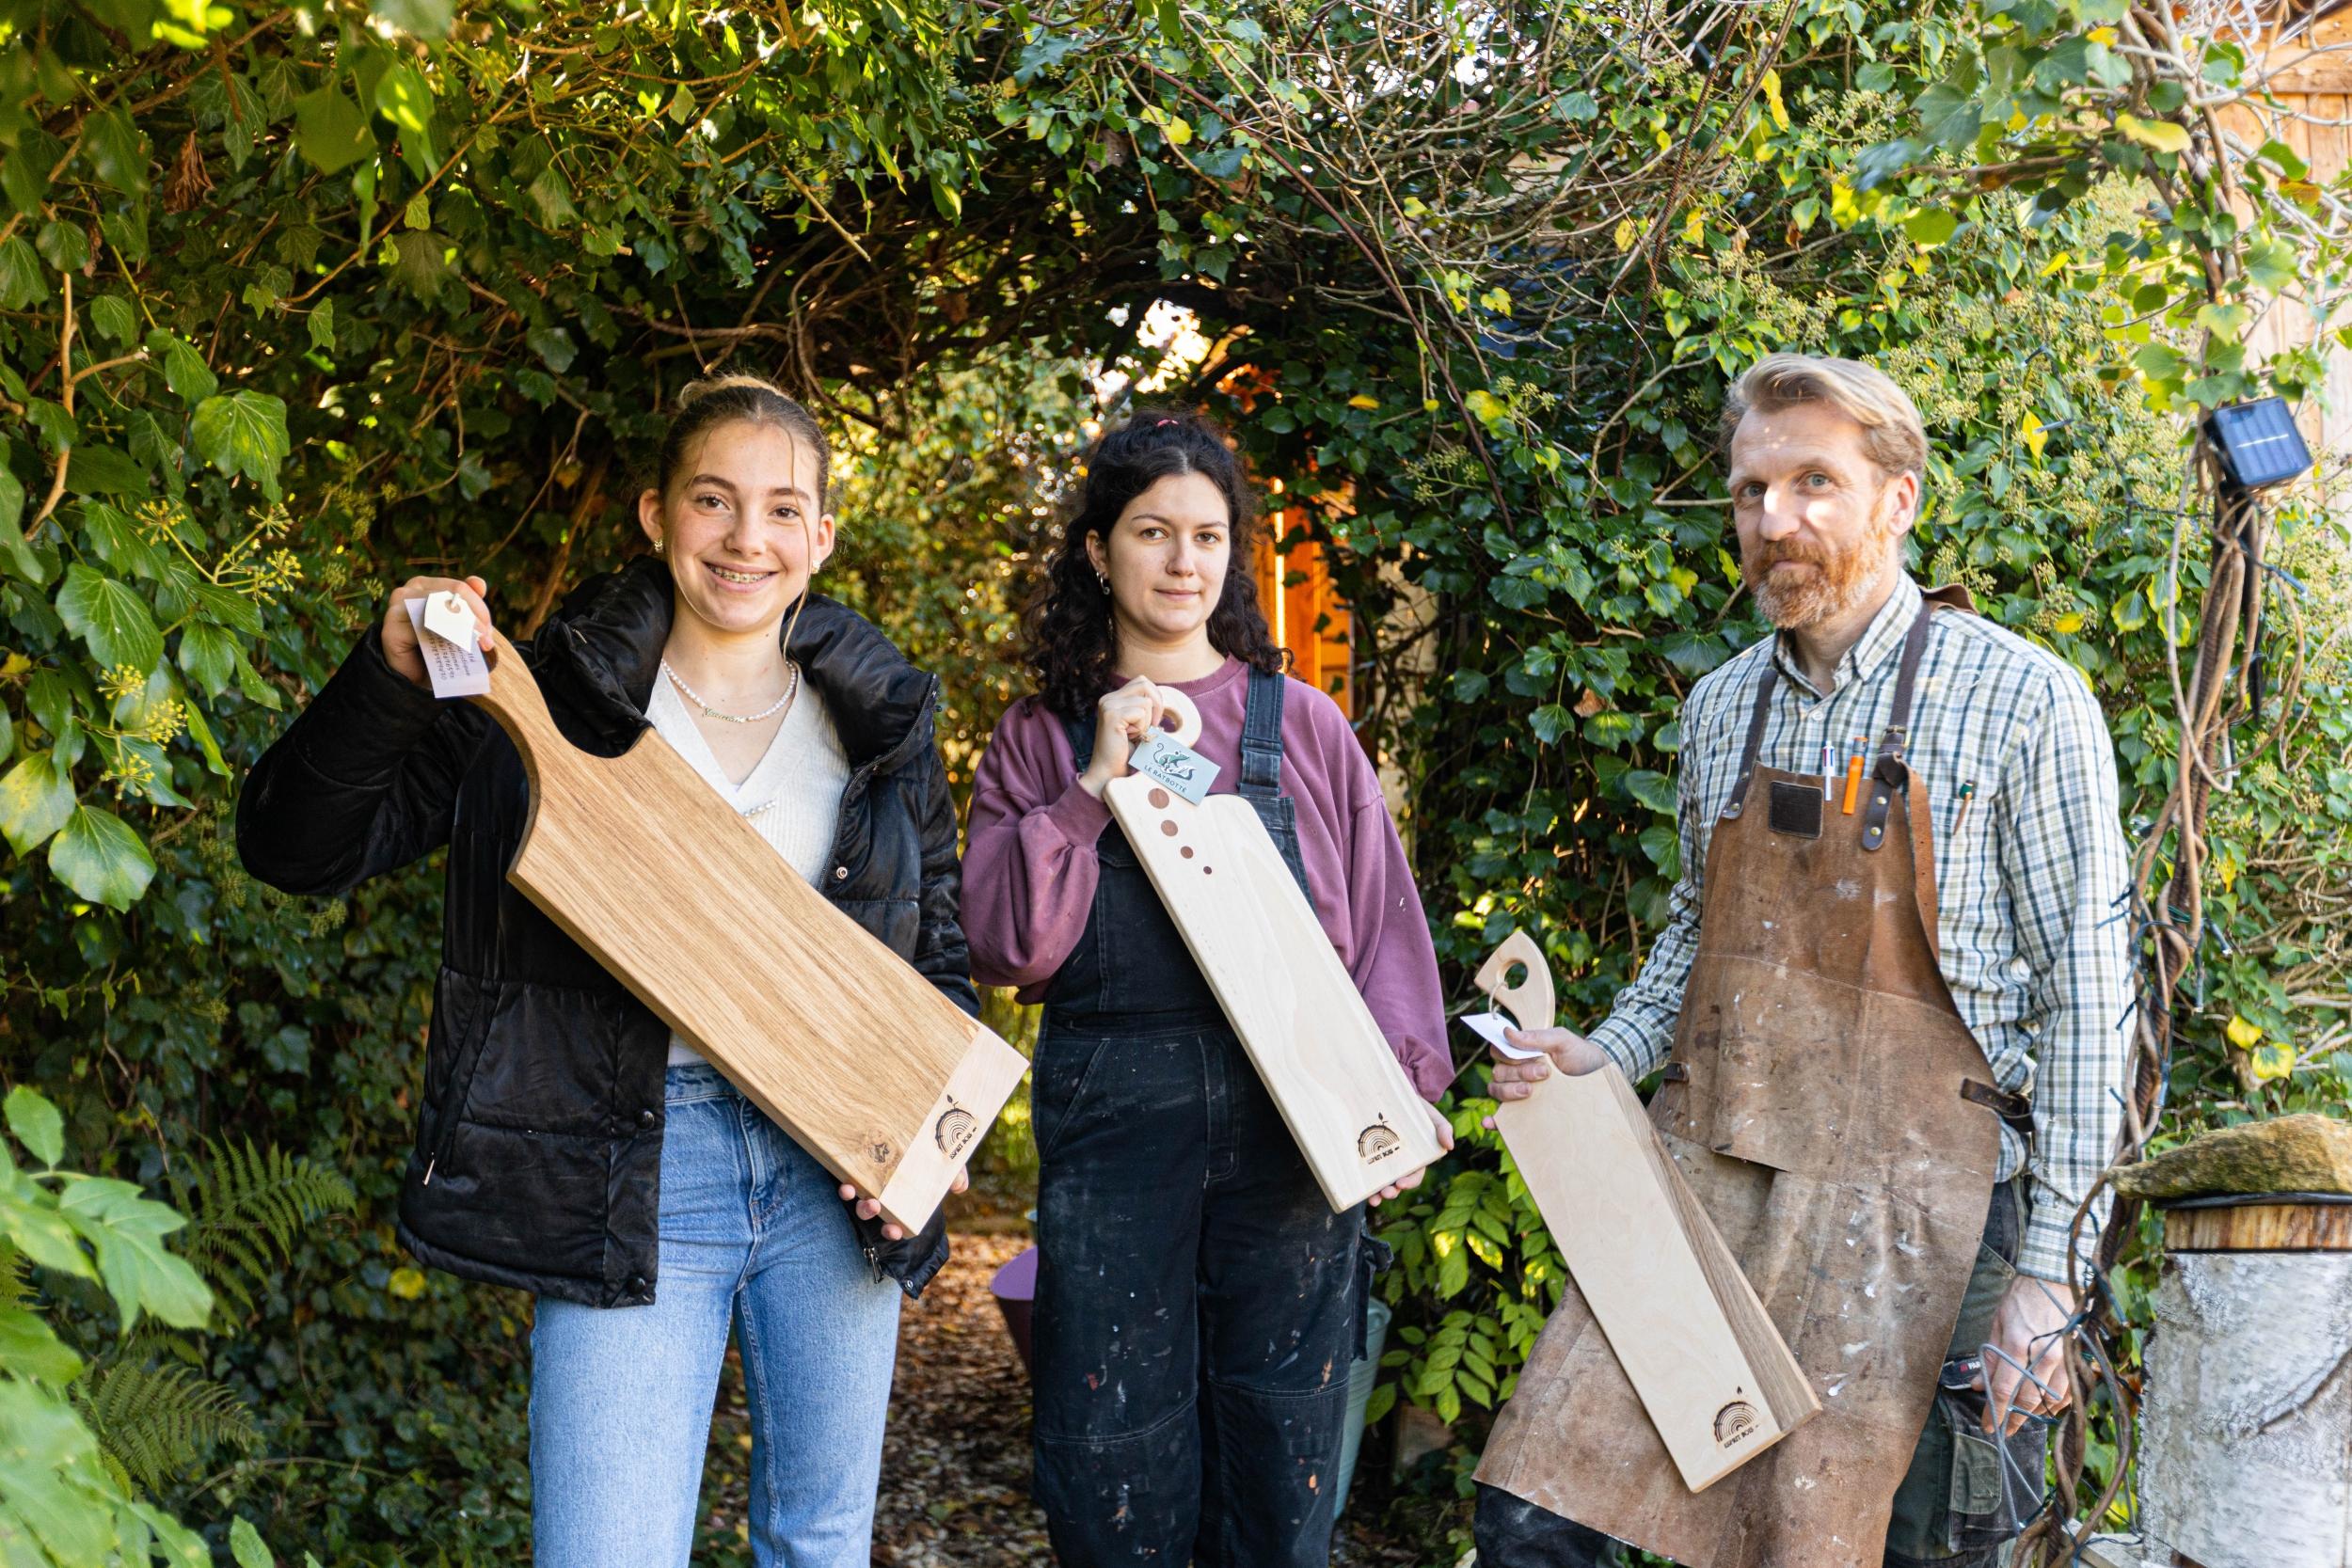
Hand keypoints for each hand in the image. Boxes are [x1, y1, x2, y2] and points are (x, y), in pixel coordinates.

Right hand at [383, 575, 494, 689]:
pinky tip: (454, 650)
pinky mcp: (390, 631)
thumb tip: (479, 583)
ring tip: (476, 647)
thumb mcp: (459, 626)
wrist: (415, 680)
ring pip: (435, 611)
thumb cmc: (438, 651)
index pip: (458, 588)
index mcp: (425, 587)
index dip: (478, 608)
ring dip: (461, 629)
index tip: (488, 632)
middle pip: (448, 596)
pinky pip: (419, 630)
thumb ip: (469, 604)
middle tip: (487, 643)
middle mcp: (408, 592)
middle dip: (473, 620)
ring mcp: (396, 609)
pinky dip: (440, 639)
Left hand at [838, 1166, 967, 1242]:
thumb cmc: (929, 1154)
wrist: (908, 1129)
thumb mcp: (946, 1165)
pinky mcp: (853, 1165)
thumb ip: (954, 1175)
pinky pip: (844, 1177)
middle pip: (869, 1210)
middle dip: (869, 1211)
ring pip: (854, 1195)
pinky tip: (844, 1178)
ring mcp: (865, 1182)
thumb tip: (960, 1186)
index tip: (895, 1231)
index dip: (893, 1230)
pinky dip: (843, 1180)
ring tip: (853, 1191)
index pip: (895, 1223)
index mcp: (900, 1201)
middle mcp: (879, 1195)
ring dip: (852, 1195)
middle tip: (874, 1205)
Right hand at [1077, 676, 1167, 796]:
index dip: (1154, 698)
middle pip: (1144, 683)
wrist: (1109, 773)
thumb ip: (1145, 709)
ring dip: (1147, 721)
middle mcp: (1108, 699)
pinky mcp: (1111, 715)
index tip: (1153, 721)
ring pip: (1146, 701)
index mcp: (1113, 699)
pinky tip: (1130, 738)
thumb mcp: (1137, 725)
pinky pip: (1141, 713)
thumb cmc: (1126, 753)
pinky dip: (1142, 728)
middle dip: (1156, 704)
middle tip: (1152, 725)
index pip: (1142, 682)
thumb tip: (1161, 700)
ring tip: (1134, 735)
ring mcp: (1108, 705)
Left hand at [1367, 1100, 1453, 1207]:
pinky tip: (1359, 1189)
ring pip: (1381, 1183)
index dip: (1409, 1182)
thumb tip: (1450, 1146)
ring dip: (1378, 1194)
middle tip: (1386, 1193)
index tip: (1401, 1183)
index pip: (1414, 1176)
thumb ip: (1444, 1129)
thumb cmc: (1417, 1110)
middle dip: (1392, 1192)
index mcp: (1417, 1160)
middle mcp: (1400, 1164)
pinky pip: (1367, 1172)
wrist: (1394, 1096)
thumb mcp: (1433, 1117)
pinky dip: (1364, 1184)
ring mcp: (1384, 1161)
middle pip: (1397, 1184)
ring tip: (1374, 1199)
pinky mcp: (1370, 1155)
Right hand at [1480, 1026, 1610, 1123]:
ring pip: (1497, 1090)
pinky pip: (1502, 1117)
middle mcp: (1515, 1070)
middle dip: (1519, 1073)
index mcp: (1521, 1051)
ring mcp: (1518, 1090)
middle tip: (1544, 1073)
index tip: (1535, 1058)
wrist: (1598, 1077)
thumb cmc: (1579, 1054)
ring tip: (1531, 1091)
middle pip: (1498, 1072)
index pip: (1498, 1051)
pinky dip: (1493, 1120)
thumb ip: (1537, 1036)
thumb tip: (1507, 1033)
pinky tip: (1491, 1122)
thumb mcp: (1562, 1040)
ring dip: (1509, 1091)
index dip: (1510, 1055)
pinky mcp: (1524, 1110)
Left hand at [1979, 1273, 2077, 1434]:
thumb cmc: (2021, 1298)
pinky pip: (2068, 1391)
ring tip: (2020, 1419)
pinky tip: (2044, 1408)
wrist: (2054, 1279)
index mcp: (2017, 1344)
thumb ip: (1989, 1356)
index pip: (2004, 1388)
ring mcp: (2063, 1358)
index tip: (1988, 1426)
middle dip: (2013, 1419)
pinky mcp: (2075, 1358)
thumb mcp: (1997, 1322)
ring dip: (2034, 1414)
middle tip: (2003, 1430)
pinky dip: (2056, 1404)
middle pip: (2028, 1400)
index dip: (1994, 1411)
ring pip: (2049, 1400)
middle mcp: (2042, 1356)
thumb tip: (1978, 1384)